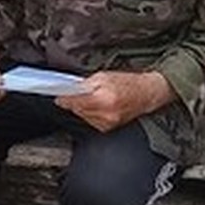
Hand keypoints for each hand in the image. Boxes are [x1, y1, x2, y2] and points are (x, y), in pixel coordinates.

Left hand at [54, 70, 172, 130]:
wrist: (146, 93)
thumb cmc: (128, 83)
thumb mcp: (104, 76)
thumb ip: (85, 83)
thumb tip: (70, 88)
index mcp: (104, 99)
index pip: (76, 102)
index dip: (64, 99)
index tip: (57, 97)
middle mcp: (105, 114)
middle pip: (78, 110)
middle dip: (74, 101)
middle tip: (75, 93)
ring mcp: (107, 123)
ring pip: (83, 116)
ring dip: (82, 107)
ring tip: (91, 97)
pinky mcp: (108, 128)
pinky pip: (90, 120)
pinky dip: (89, 113)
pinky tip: (97, 105)